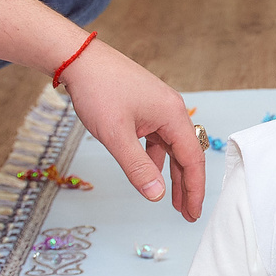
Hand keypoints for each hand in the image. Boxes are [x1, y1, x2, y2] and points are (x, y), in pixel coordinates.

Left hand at [52, 35, 205, 217]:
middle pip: (186, 154)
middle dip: (187, 185)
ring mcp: (158, 109)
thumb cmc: (99, 91)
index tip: (193, 213)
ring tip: (172, 201)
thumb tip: (157, 196)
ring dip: (172, 174)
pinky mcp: (145, 109)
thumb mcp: (116, 135)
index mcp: (173, 115)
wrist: (80, 60)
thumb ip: (138, 168)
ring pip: (171, 148)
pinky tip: (151, 173)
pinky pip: (157, 139)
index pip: (193, 159)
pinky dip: (156, 159)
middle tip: (187, 214)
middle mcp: (171, 111)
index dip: (195, 189)